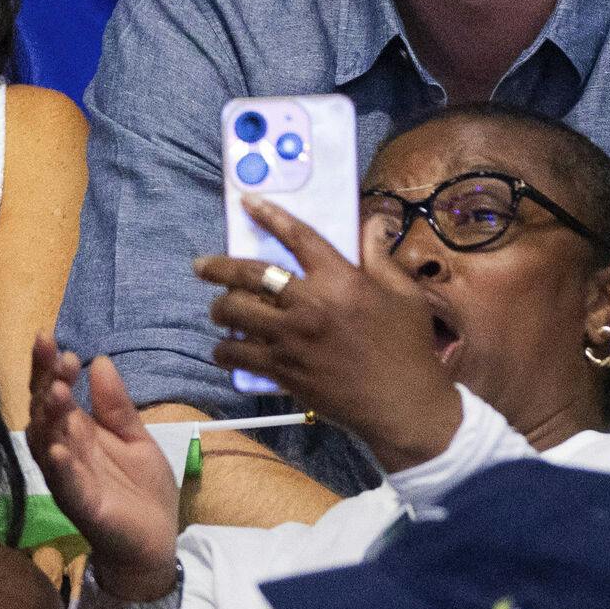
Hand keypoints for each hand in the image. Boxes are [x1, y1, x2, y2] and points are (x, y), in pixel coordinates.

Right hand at [26, 334, 179, 597]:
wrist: (155, 543)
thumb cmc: (141, 490)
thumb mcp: (135, 437)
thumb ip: (116, 405)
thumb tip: (99, 360)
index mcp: (77, 431)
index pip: (54, 392)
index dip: (49, 367)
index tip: (52, 339)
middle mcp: (64, 450)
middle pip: (45, 411)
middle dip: (46, 382)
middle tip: (57, 355)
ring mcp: (69, 478)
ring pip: (48, 444)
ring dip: (50, 418)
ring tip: (57, 391)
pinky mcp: (82, 506)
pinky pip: (66, 486)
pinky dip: (60, 469)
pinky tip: (60, 450)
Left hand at [197, 196, 461, 470]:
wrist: (404, 406)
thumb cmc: (408, 347)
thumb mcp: (403, 294)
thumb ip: (379, 255)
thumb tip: (372, 220)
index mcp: (340, 280)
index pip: (297, 237)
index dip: (269, 215)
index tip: (246, 202)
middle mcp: (309, 305)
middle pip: (250, 275)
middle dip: (218, 267)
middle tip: (201, 265)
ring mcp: (292, 340)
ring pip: (237, 314)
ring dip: (220, 308)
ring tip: (218, 308)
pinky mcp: (284, 371)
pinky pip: (240, 355)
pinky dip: (226, 350)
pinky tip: (224, 348)